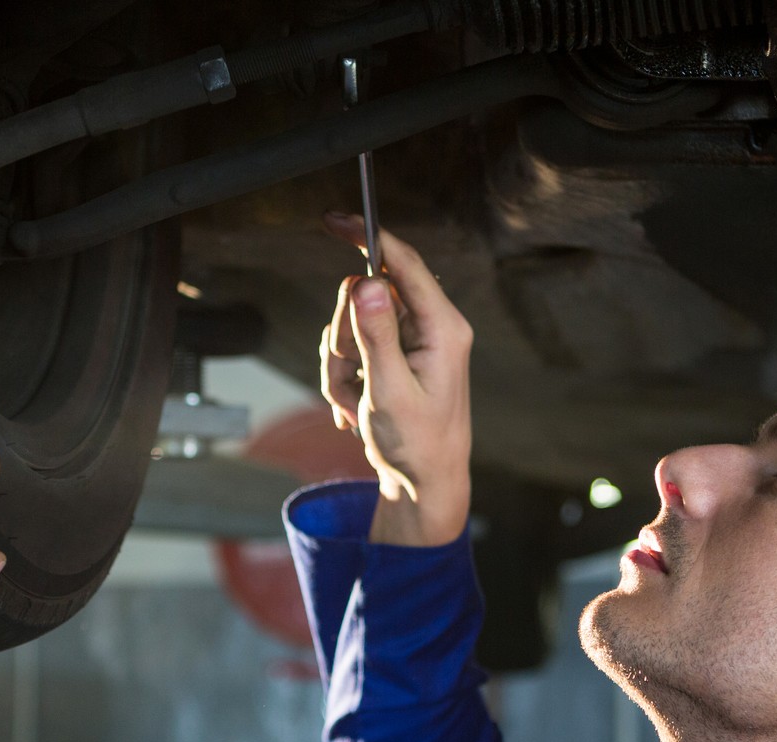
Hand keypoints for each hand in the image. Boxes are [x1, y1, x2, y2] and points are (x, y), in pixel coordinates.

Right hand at [320, 213, 473, 545]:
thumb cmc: (417, 446)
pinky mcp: (396, 358)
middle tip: (351, 380)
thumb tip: (369, 281)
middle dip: (344, 339)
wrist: (424, 486)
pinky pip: (351, 352)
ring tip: (358, 407)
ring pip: (351, 328)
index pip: (403, 263)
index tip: (334, 221)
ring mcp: (412, 343)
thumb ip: (376, 335)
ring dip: (342, 369)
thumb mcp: (390, 391)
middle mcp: (430, 328)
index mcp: (443, 328)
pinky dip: (345, 383)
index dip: (368, 236)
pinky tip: (359, 413)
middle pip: (365, 297)